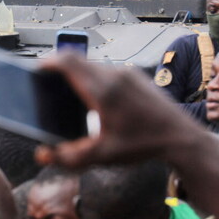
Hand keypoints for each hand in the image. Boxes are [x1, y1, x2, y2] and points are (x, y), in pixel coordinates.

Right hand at [36, 53, 211, 167]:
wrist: (181, 137)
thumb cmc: (142, 146)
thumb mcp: (102, 156)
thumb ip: (68, 157)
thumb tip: (41, 155)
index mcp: (102, 90)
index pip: (67, 61)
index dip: (48, 62)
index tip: (36, 71)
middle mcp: (114, 75)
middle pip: (78, 61)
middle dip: (60, 70)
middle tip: (48, 85)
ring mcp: (128, 73)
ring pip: (94, 66)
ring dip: (79, 75)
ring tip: (70, 95)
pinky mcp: (137, 76)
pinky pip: (108, 71)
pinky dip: (95, 79)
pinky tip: (96, 100)